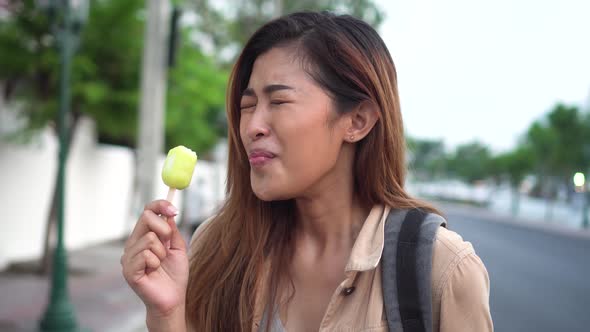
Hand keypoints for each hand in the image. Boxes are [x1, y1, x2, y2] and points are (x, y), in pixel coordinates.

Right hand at [121, 200, 188, 317]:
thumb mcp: (178, 248)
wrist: (173, 298)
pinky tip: (154, 272)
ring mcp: (128, 257)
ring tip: (161, 264)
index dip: (160, 205)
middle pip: (146, 218)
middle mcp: (133, 244)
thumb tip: (168, 213)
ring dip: (162, 252)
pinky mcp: (128, 270)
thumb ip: (172, 231)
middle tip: (169, 244)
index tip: (174, 209)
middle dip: (164, 229)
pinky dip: (156, 263)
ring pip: (149, 238)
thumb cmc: (174, 275)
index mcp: (144, 236)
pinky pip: (146, 255)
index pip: (147, 211)